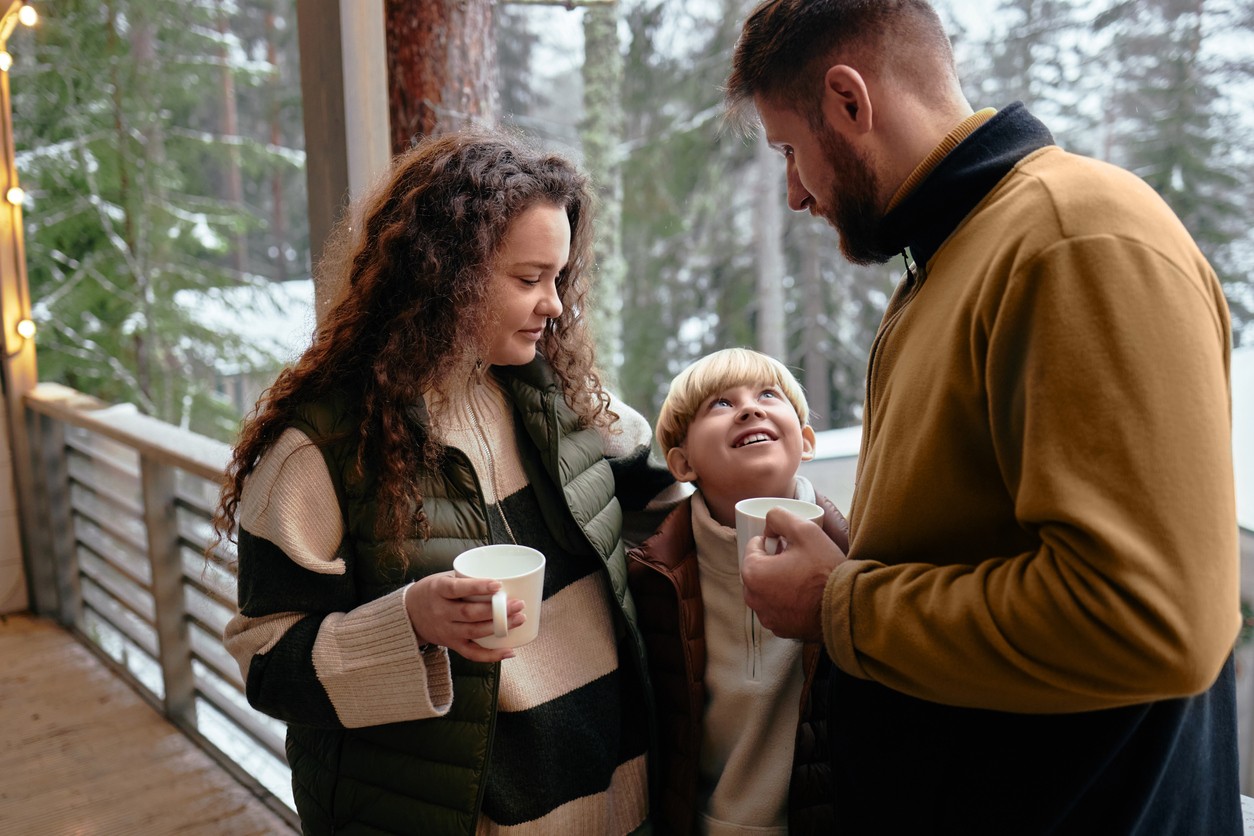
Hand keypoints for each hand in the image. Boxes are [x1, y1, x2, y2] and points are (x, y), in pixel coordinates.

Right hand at [404, 572, 526, 662]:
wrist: (408, 614)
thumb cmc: (432, 591)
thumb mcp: (442, 578)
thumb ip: (465, 578)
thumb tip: (500, 574)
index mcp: (438, 590)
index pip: (457, 589)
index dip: (478, 587)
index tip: (498, 585)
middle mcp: (441, 612)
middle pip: (470, 613)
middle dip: (497, 610)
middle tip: (518, 604)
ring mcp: (446, 630)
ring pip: (474, 632)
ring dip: (500, 627)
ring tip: (520, 619)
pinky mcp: (451, 644)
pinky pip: (472, 653)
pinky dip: (492, 655)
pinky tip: (510, 651)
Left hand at [742, 507, 847, 641]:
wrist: (847, 608)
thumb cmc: (825, 570)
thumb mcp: (806, 531)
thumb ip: (780, 517)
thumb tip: (769, 524)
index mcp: (753, 573)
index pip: (754, 545)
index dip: (773, 540)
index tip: (790, 545)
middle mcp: (753, 598)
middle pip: (757, 569)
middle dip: (773, 562)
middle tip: (798, 559)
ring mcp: (767, 617)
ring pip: (766, 590)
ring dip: (778, 582)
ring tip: (803, 577)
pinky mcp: (780, 630)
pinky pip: (777, 608)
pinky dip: (786, 600)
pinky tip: (805, 595)